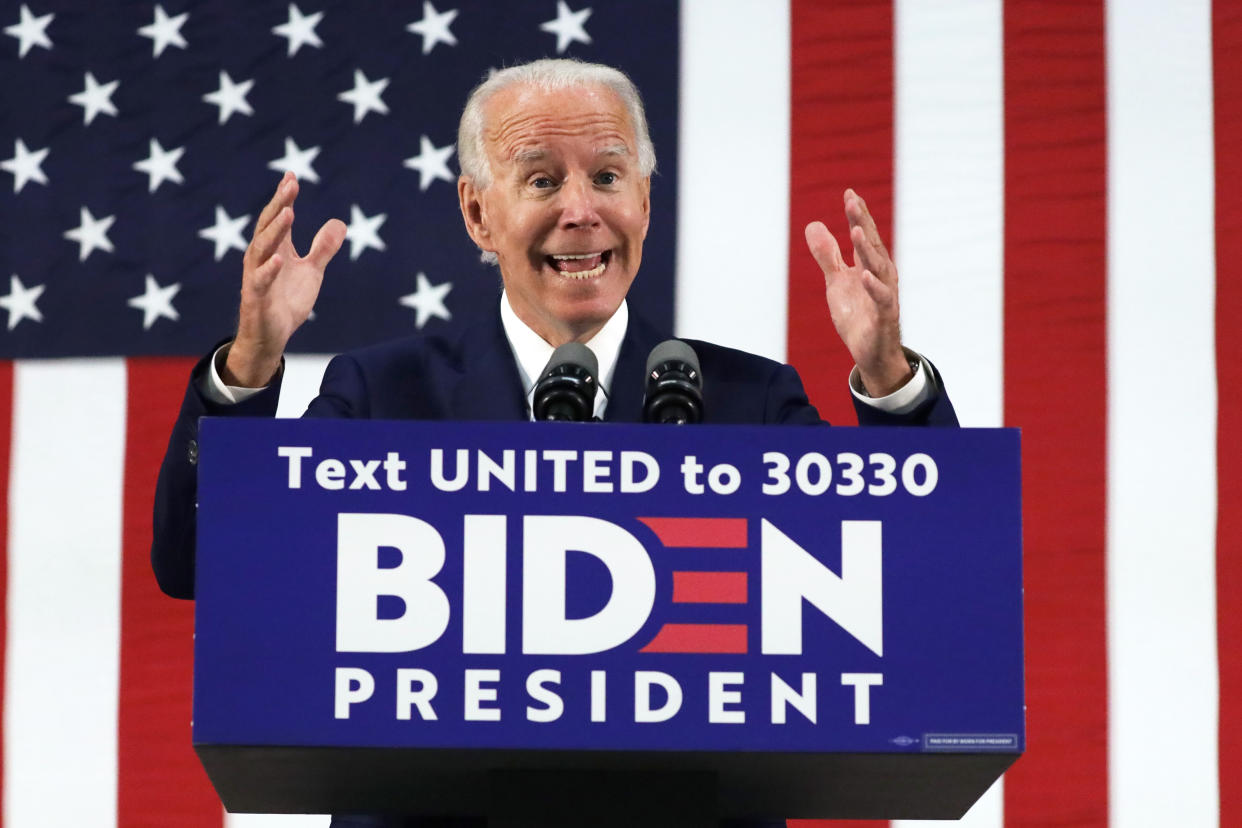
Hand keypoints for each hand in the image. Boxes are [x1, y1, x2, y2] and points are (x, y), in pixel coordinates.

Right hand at [225, 172, 346, 386]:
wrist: (272, 336)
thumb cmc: (286, 301)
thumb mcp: (312, 272)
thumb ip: (323, 249)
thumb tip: (339, 222)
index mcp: (276, 249)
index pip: (279, 217)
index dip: (285, 197)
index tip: (292, 176)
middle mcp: (262, 258)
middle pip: (268, 225)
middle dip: (279, 204)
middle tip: (290, 184)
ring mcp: (257, 276)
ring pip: (261, 248)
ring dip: (274, 230)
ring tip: (288, 212)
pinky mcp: (255, 297)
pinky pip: (260, 281)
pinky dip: (269, 269)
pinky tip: (280, 258)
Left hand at [804, 189, 910, 396]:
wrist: (871, 352)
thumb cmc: (858, 315)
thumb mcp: (836, 282)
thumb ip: (827, 255)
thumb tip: (813, 224)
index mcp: (870, 265)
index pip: (864, 235)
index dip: (857, 215)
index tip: (849, 193)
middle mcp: (881, 275)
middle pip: (871, 245)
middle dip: (862, 223)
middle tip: (852, 202)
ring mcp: (884, 295)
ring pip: (878, 268)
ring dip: (867, 249)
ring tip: (855, 231)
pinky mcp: (884, 316)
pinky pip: (881, 299)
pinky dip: (874, 287)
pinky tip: (864, 274)